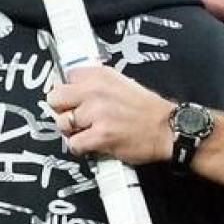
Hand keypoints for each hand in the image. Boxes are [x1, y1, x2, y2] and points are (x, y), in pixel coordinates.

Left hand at [45, 66, 174, 164]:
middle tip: (74, 118)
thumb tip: (73, 89)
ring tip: (87, 132)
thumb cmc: (147, 110)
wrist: (168, 129)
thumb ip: (97, 84)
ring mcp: (97, 114)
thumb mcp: (123, 83)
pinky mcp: (100, 136)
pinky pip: (73, 144)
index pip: (66, 77)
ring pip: (62, 123)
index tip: (72, 100)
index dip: (67, 92)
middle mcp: (96, 91)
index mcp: (101, 75)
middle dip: (62, 110)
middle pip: (55, 98)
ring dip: (72, 131)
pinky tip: (92, 144)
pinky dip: (80, 148)